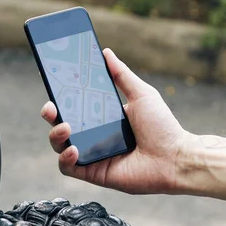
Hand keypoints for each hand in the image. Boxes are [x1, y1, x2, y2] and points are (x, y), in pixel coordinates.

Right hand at [41, 48, 192, 193]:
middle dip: (51, 115)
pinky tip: (74, 150)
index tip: (54, 83)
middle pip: (61, 124)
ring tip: (66, 127)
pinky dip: (65, 158)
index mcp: (103, 116)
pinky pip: (68, 167)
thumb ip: (121, 74)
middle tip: (50, 107)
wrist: (175, 158)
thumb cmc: (163, 128)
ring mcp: (92, 154)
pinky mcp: (93, 173)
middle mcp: (95, 135)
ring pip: (60, 145)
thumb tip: (105, 52)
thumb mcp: (141, 94)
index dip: (61, 96)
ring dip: (56, 135)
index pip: (74, 105)